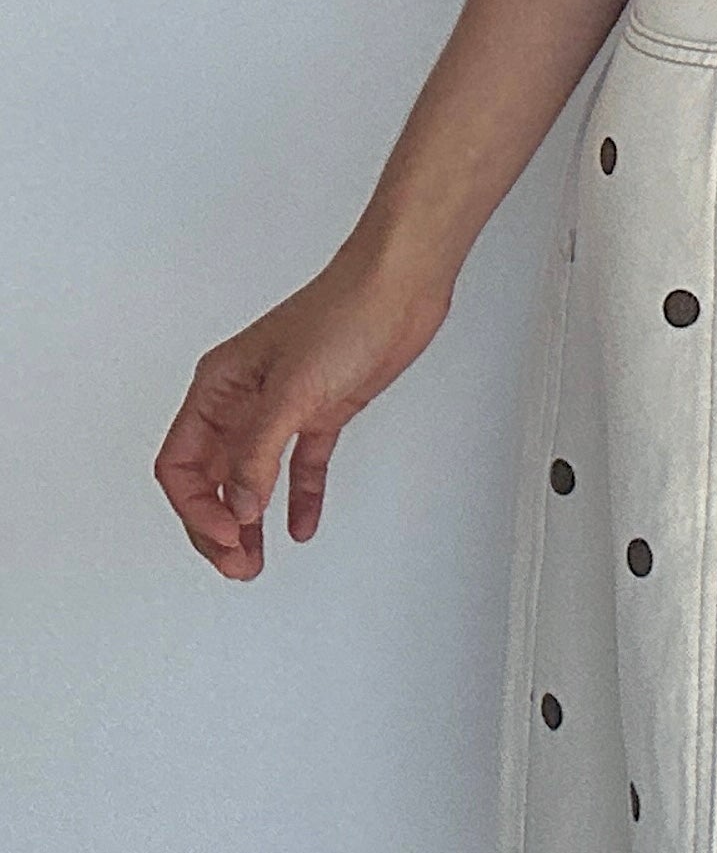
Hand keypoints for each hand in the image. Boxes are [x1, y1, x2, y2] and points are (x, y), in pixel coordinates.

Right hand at [154, 230, 455, 581]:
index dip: (196, 508)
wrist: (400, 287)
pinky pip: (301, 466)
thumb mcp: (291, 392)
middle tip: (238, 565)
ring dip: (250, 521)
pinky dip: (299, 498)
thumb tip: (238, 509)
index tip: (228, 536)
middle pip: (210, 479)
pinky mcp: (322, 411)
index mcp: (217, 388)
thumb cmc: (343, 316)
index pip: (181, 464)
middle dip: (217, 526)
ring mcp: (282, 408)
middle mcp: (243, 401)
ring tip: (256, 561)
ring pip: (252, 479)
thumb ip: (259, 454)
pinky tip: (301, 527)